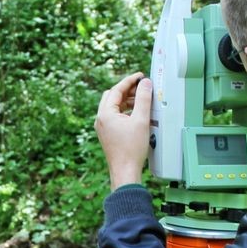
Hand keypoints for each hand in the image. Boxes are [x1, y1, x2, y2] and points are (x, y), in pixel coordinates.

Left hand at [95, 72, 152, 189]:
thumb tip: (145, 84)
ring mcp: (103, 127)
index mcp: (105, 114)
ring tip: (141, 100)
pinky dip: (125, 111)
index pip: (116, 90)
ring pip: (113, 106)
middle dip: (127, 90)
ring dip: (126, 101)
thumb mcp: (141, 120)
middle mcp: (101, 119)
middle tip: (141, 87)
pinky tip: (136, 114)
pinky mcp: (107, 134)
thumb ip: (143, 99)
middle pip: (112, 96)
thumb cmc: (131, 149)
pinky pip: (115, 116)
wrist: (125, 171)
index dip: (129, 81)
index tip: (140, 76)